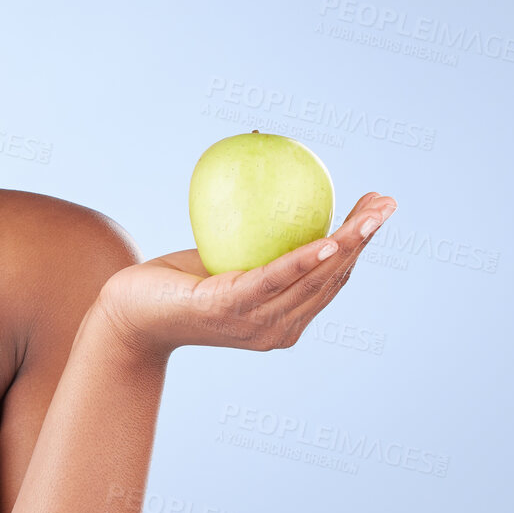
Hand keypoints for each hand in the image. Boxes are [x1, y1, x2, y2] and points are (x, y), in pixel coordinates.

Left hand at [93, 191, 397, 360]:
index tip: (377, 210)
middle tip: (385, 204)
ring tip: (368, 216)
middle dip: (364, 240)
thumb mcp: (224, 260)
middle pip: (331, 278)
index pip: (331, 279)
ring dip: (345, 245)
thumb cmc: (174, 284)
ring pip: (311, 279)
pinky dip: (303, 261)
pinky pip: (273, 280)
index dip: (359, 245)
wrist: (127, 313)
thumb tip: (277, 185)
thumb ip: (255, 243)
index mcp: (283, 318)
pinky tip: (326, 240)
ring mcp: (255, 323)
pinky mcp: (228, 310)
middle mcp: (277, 327)